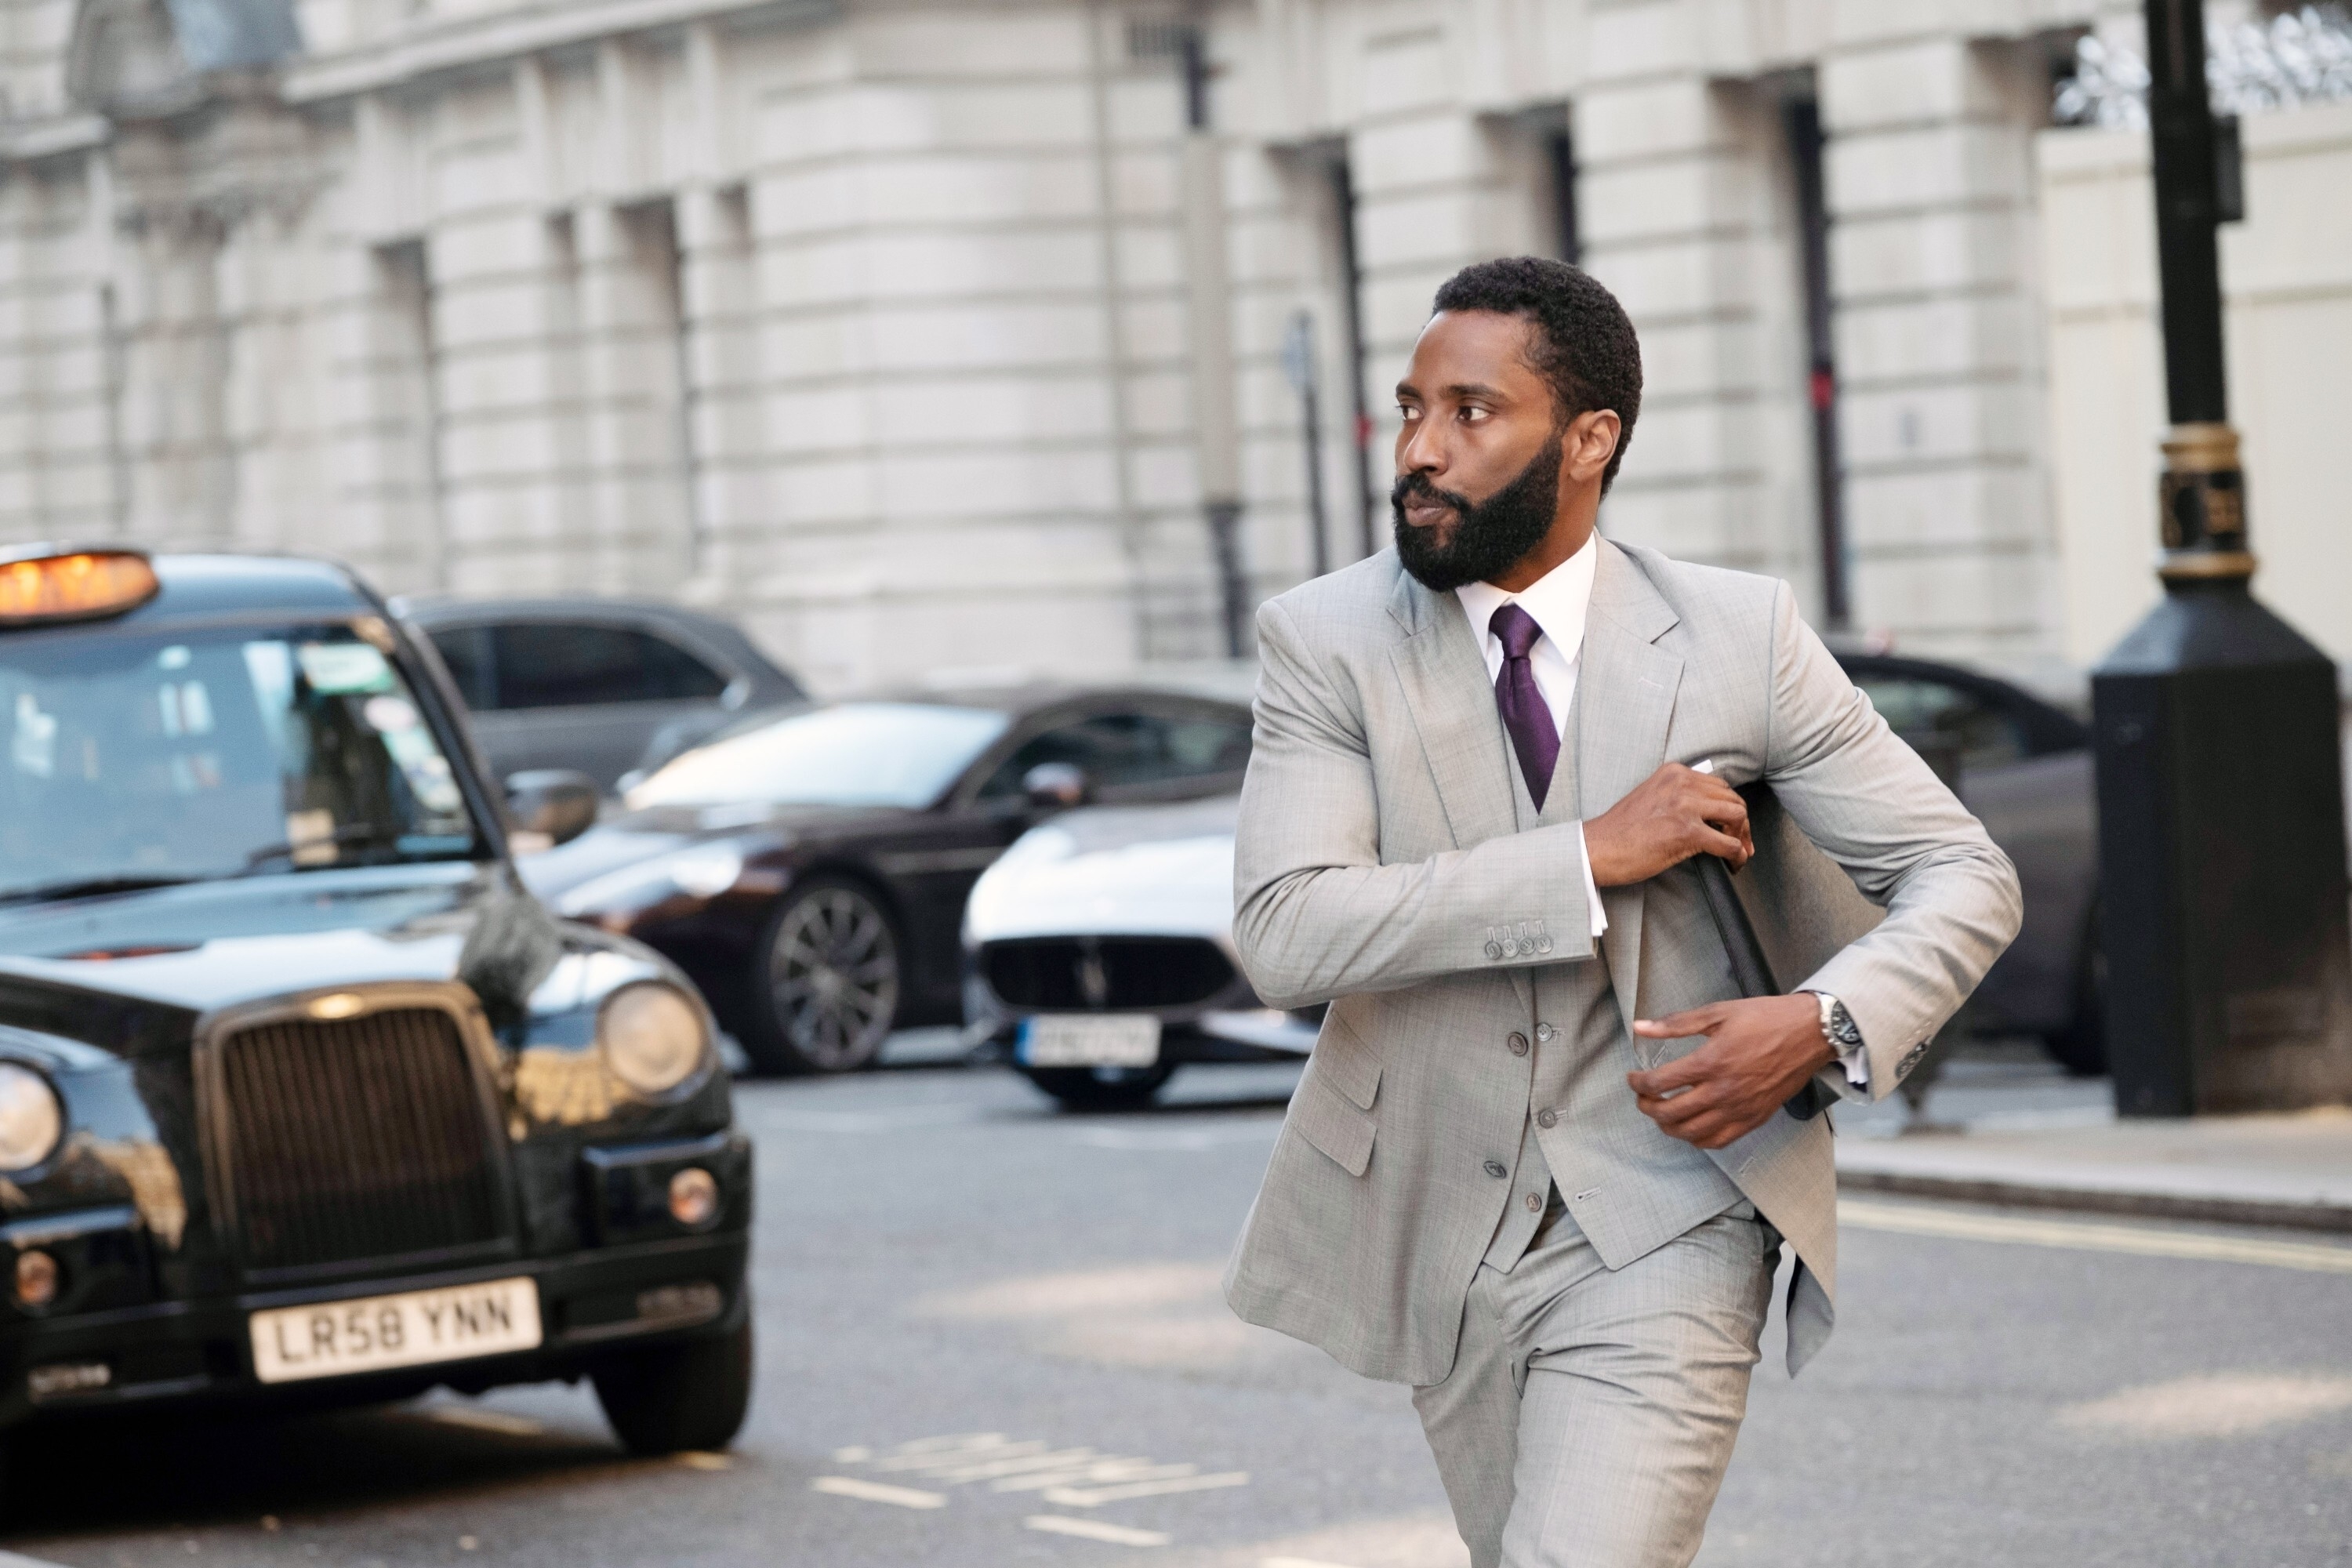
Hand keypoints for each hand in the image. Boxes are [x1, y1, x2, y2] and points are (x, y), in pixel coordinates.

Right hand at [1584, 763, 1753, 886]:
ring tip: (1738, 853)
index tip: (1733, 827)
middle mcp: (1682, 784)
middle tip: (1742, 843)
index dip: (1731, 808)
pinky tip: (1733, 864)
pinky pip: (1728, 844)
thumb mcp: (1652, 797)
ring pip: (1737, 816)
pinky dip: (1737, 856)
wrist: (1598, 848)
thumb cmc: (1621, 830)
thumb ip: (1679, 796)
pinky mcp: (1687, 832)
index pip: (1719, 786)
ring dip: (1743, 838)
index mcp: (1674, 773)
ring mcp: (1685, 807)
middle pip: (1732, 799)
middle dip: (1742, 824)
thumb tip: (1709, 813)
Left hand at [1626, 996, 1831, 1149]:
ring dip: (1668, 1127)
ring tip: (1662, 1113)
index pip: (1660, 1082)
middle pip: (1670, 1114)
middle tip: (1643, 1097)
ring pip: (1692, 1134)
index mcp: (1711, 1062)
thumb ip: (1675, 1024)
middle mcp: (1723, 1091)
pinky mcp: (1754, 1119)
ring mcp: (1740, 1109)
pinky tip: (1691, 1127)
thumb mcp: (1717, 1012)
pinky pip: (1719, 1141)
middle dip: (1647, 1107)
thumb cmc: (1765, 1018)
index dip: (1638, 1083)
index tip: (1633, 1078)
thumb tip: (1640, 1027)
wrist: (1809, 1033)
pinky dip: (1698, 1140)